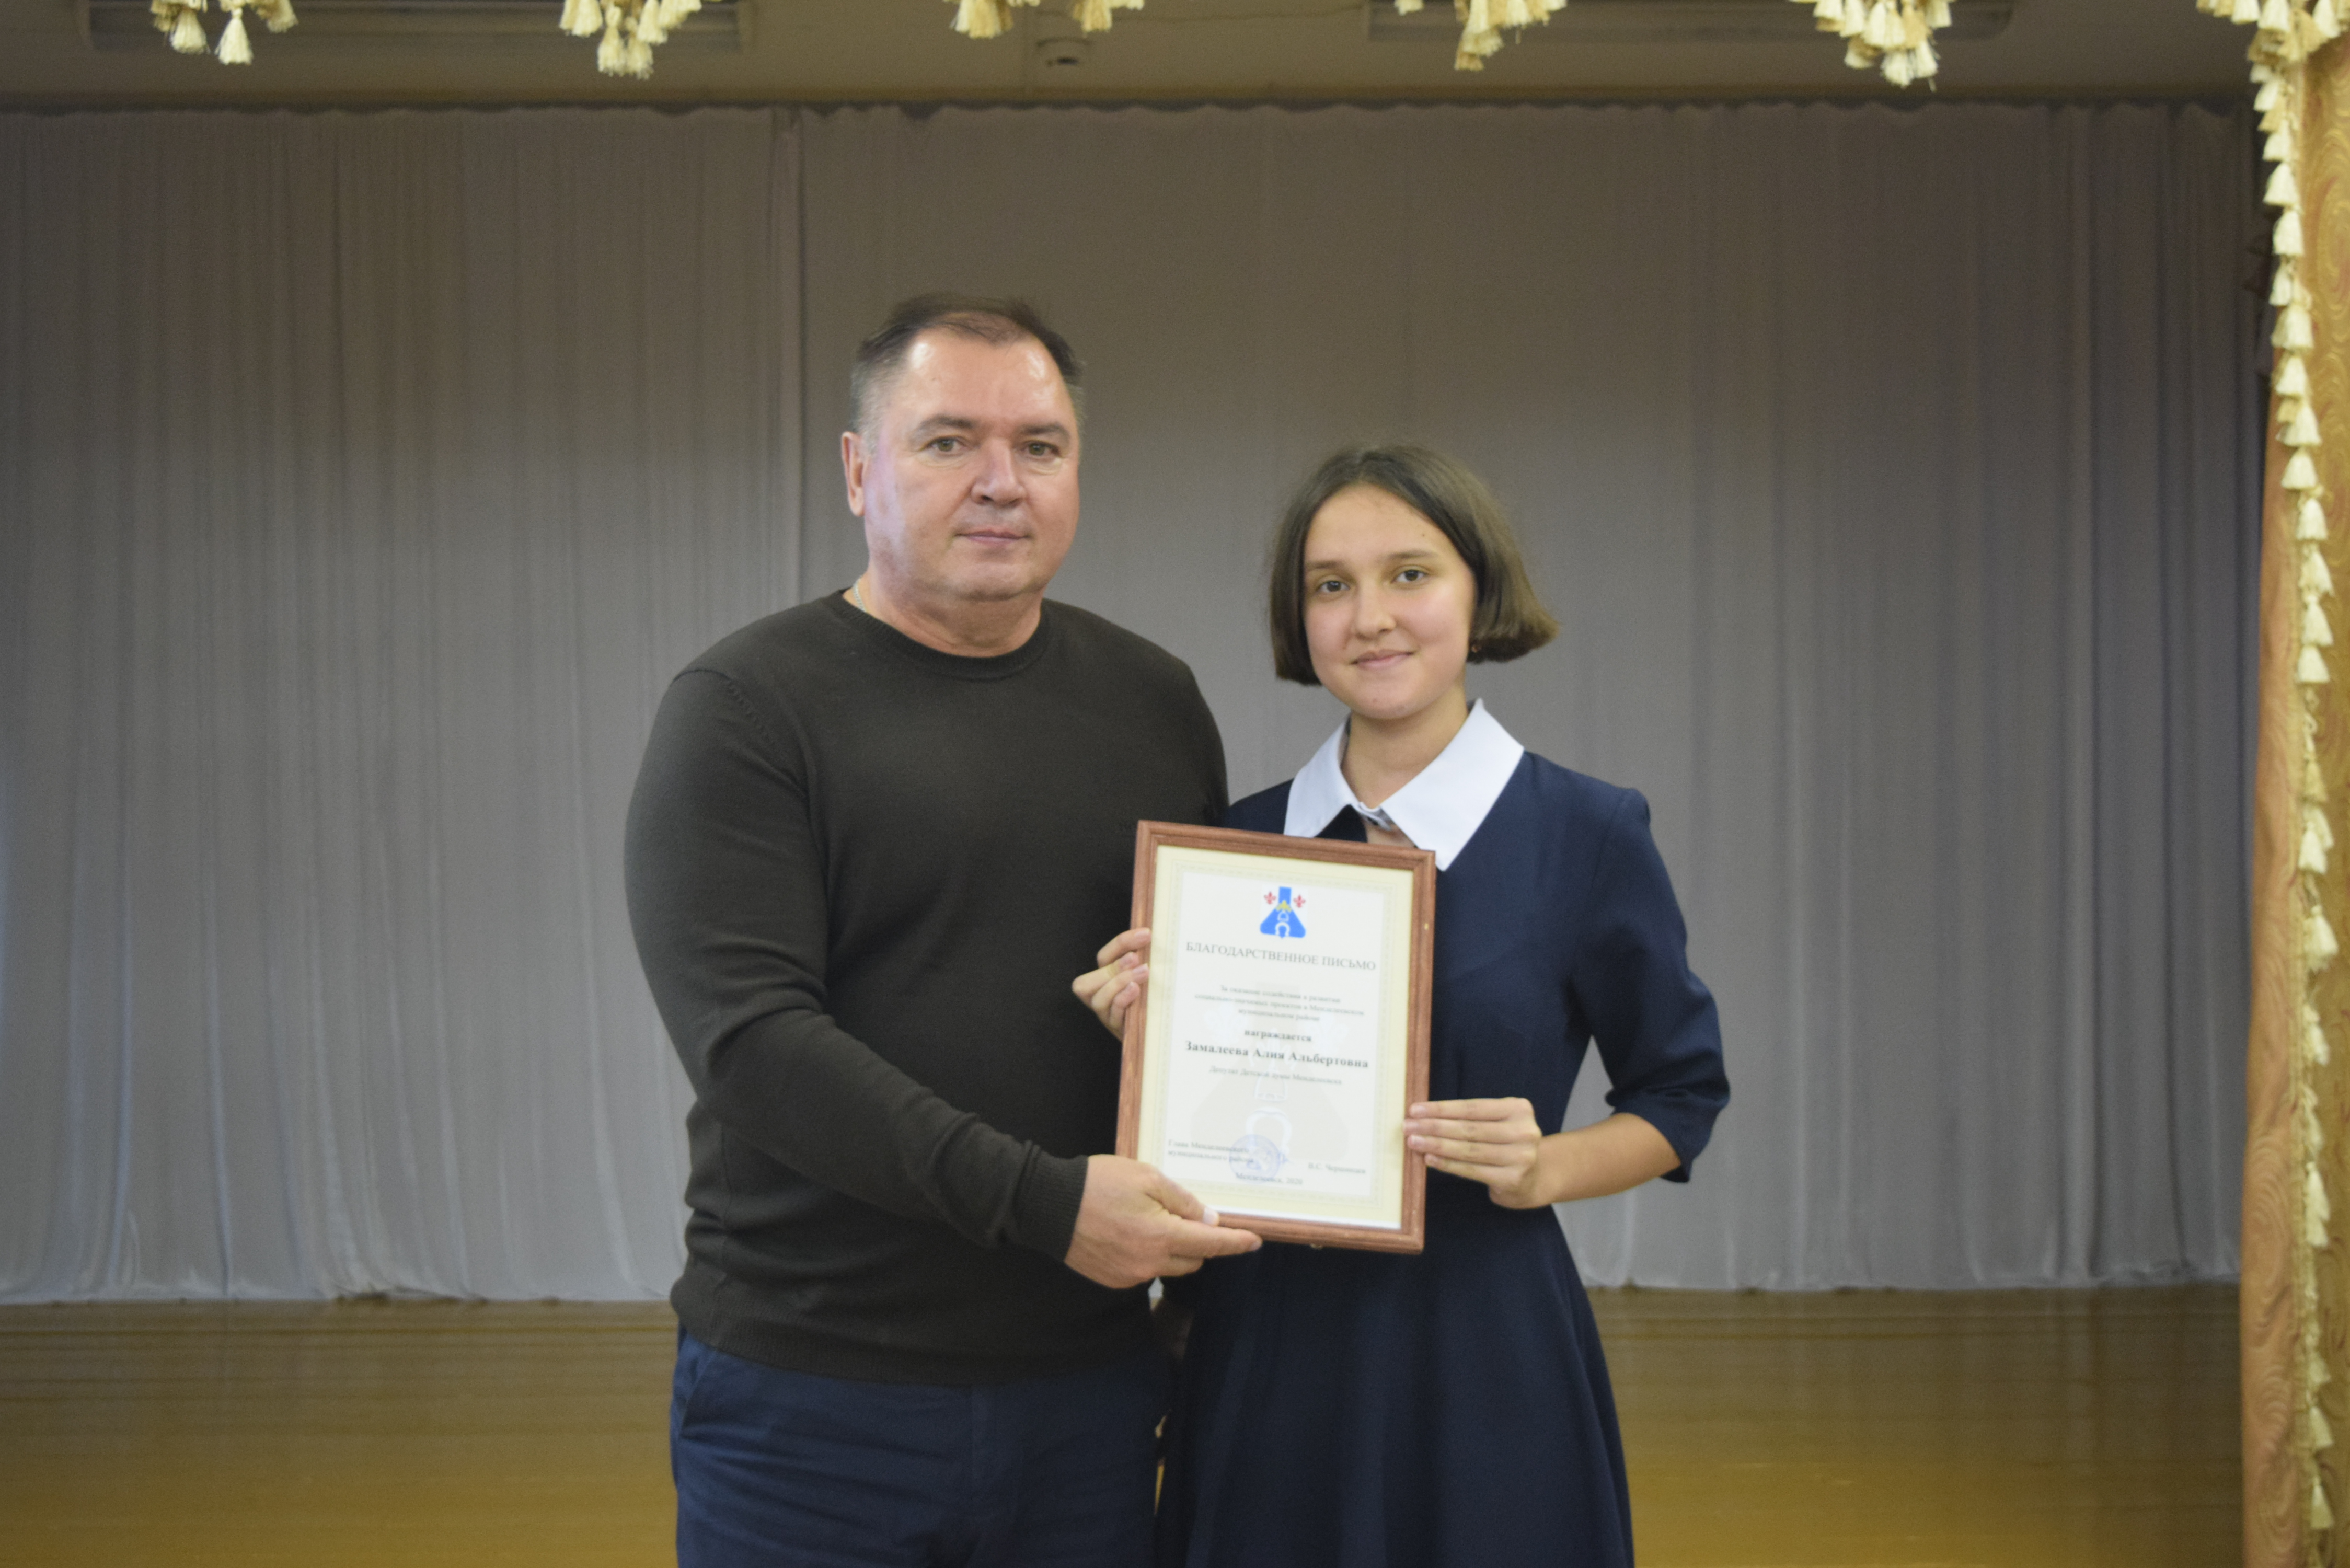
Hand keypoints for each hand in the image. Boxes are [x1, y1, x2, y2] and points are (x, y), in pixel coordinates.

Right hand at [1065, 1154, 1259, 1288]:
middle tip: (1181, 1213)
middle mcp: (1149, 1263)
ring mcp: (1130, 1275)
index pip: (1211, 1244)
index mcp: (1161, 1237)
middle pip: (1193, 1258)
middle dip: (1197, 1240)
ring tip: (1148, 1218)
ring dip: (1171, 1248)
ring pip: (1169, 1266)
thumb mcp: (1146, 1177)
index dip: (1236, 1243)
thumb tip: (1207, 1220)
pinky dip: (1148, 1254)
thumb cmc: (1097, 1184)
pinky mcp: (1113, 1279)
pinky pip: (1145, 1270)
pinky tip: (1129, 1232)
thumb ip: (1182, 1200)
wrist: (1047, 1204)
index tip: (1254, 1241)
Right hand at [1070, 929, 1151, 1038]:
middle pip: (1091, 978)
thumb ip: (1146, 961)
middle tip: (1136, 957)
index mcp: (1108, 979)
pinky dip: (1122, 999)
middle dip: (1114, 965)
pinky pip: (1112, 1014)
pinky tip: (1136, 990)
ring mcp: (1107, 1014)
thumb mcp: (1149, 978)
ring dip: (1119, 981)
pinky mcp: (1117, 1028)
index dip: (1122, 943)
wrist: (1160, 1034)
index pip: (1105, 957)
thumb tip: (1154, 937)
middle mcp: (1102, 996)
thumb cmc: (1153, 1001)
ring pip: (1098, 998)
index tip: (1146, 934)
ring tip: (1143, 972)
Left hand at [1405, 1097, 1547, 1208]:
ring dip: (1437, 1145)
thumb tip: (1424, 1115)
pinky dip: (1448, 1164)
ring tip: (1414, 1142)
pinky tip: (1430, 1160)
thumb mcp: (1497, 1122)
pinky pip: (1472, 1170)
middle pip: (1469, 1128)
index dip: (1442, 1109)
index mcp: (1519, 1109)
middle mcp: (1524, 1131)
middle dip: (1434, 1127)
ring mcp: (1521, 1157)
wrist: (1532, 1178)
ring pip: (1469, 1150)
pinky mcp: (1512, 1179)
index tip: (1415, 1109)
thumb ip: (1470, 1118)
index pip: (1472, 1108)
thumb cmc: (1505, 1144)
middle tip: (1408, 1126)